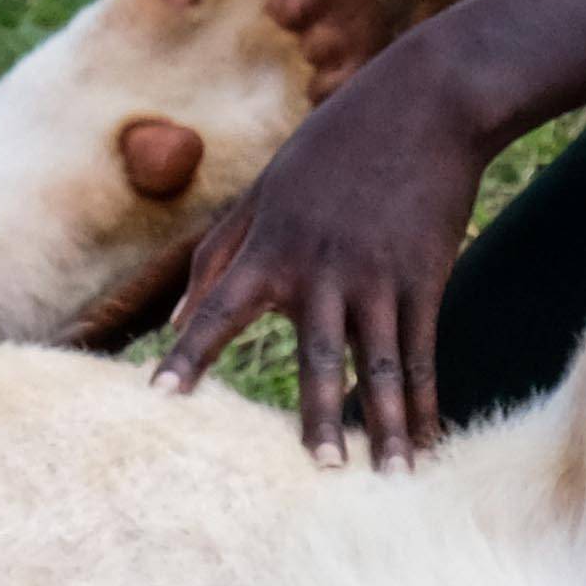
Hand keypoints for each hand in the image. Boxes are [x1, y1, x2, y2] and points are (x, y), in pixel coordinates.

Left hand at [150, 44, 494, 465]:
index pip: (218, 310)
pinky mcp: (425, 280)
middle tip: (320, 472)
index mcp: (271, 246)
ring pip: (380, 367)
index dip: (189, 355)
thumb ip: (216, 255)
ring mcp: (379, 277)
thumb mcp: (266, 191)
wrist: (425, 105)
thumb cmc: (334, 147)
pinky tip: (425, 443)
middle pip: (318, 356)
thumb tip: (171, 321)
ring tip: (392, 481)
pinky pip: (421, 355)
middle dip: (319, 417)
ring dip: (387, 427)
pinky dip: (423, 404)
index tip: (160, 398)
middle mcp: (323, 269)